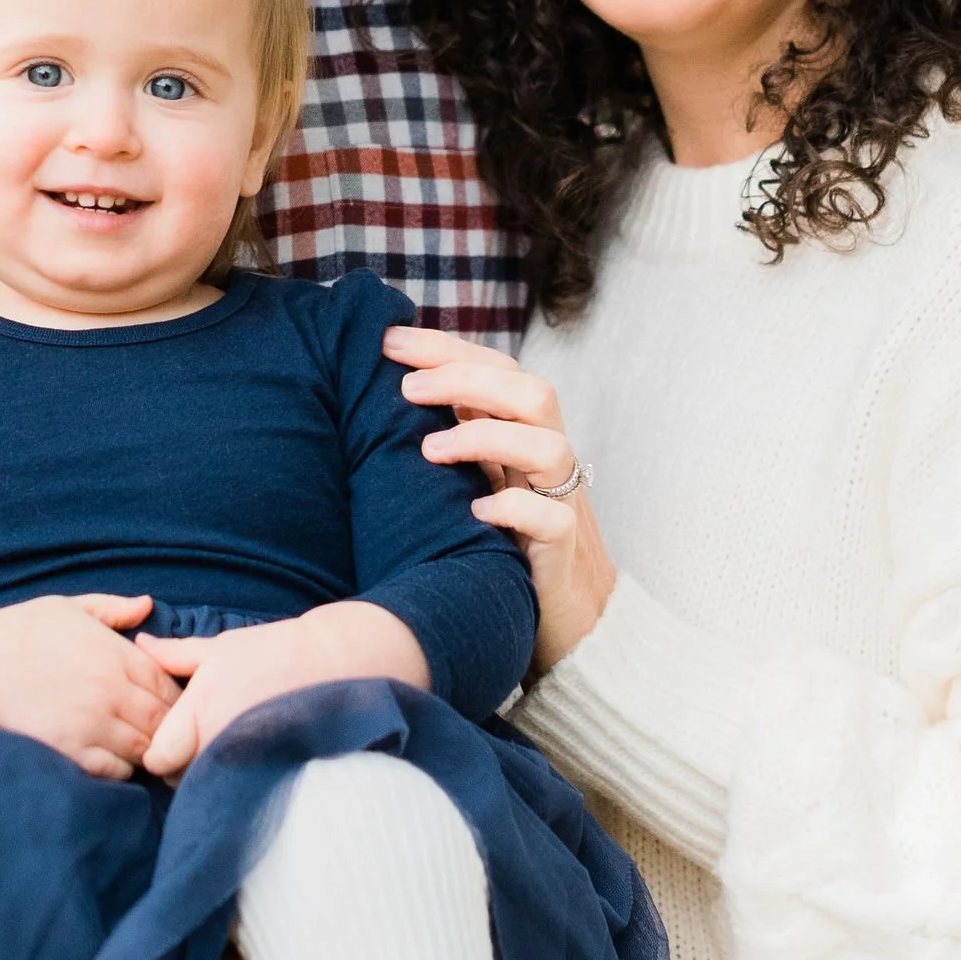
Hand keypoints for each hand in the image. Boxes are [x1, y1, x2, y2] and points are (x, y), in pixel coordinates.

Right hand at [0, 594, 170, 777]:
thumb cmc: (16, 634)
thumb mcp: (65, 608)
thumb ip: (110, 608)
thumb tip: (146, 604)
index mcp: (112, 652)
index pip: (168, 682)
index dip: (174, 695)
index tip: (167, 701)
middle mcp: (109, 688)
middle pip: (164, 717)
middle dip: (169, 726)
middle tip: (163, 731)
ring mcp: (91, 722)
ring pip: (145, 746)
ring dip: (148, 749)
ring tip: (140, 747)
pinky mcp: (71, 750)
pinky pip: (116, 769)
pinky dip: (122, 767)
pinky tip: (112, 757)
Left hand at [139, 601, 429, 777]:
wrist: (341, 662)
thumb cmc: (277, 651)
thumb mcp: (223, 647)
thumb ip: (176, 654)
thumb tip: (140, 644)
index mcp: (201, 705)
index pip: (157, 757)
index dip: (161, 752)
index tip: (177, 741)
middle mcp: (221, 737)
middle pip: (179, 782)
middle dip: (185, 770)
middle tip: (205, 750)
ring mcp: (250, 761)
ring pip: (209, 794)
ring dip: (211, 783)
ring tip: (230, 760)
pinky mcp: (275, 776)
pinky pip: (241, 800)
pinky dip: (239, 791)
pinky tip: (249, 773)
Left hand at [381, 325, 615, 674]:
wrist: (571, 618)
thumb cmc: (509, 542)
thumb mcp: (480, 480)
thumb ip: (456, 437)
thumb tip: (392, 394)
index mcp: (525, 435)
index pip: (499, 369)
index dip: (448, 348)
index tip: (389, 341)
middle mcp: (549, 461)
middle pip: (532, 392)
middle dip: (466, 379)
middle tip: (406, 388)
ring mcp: (562, 503)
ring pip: (552, 447)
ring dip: (488, 438)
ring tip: (430, 449)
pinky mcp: (563, 552)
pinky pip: (553, 520)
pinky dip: (515, 509)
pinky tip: (475, 512)